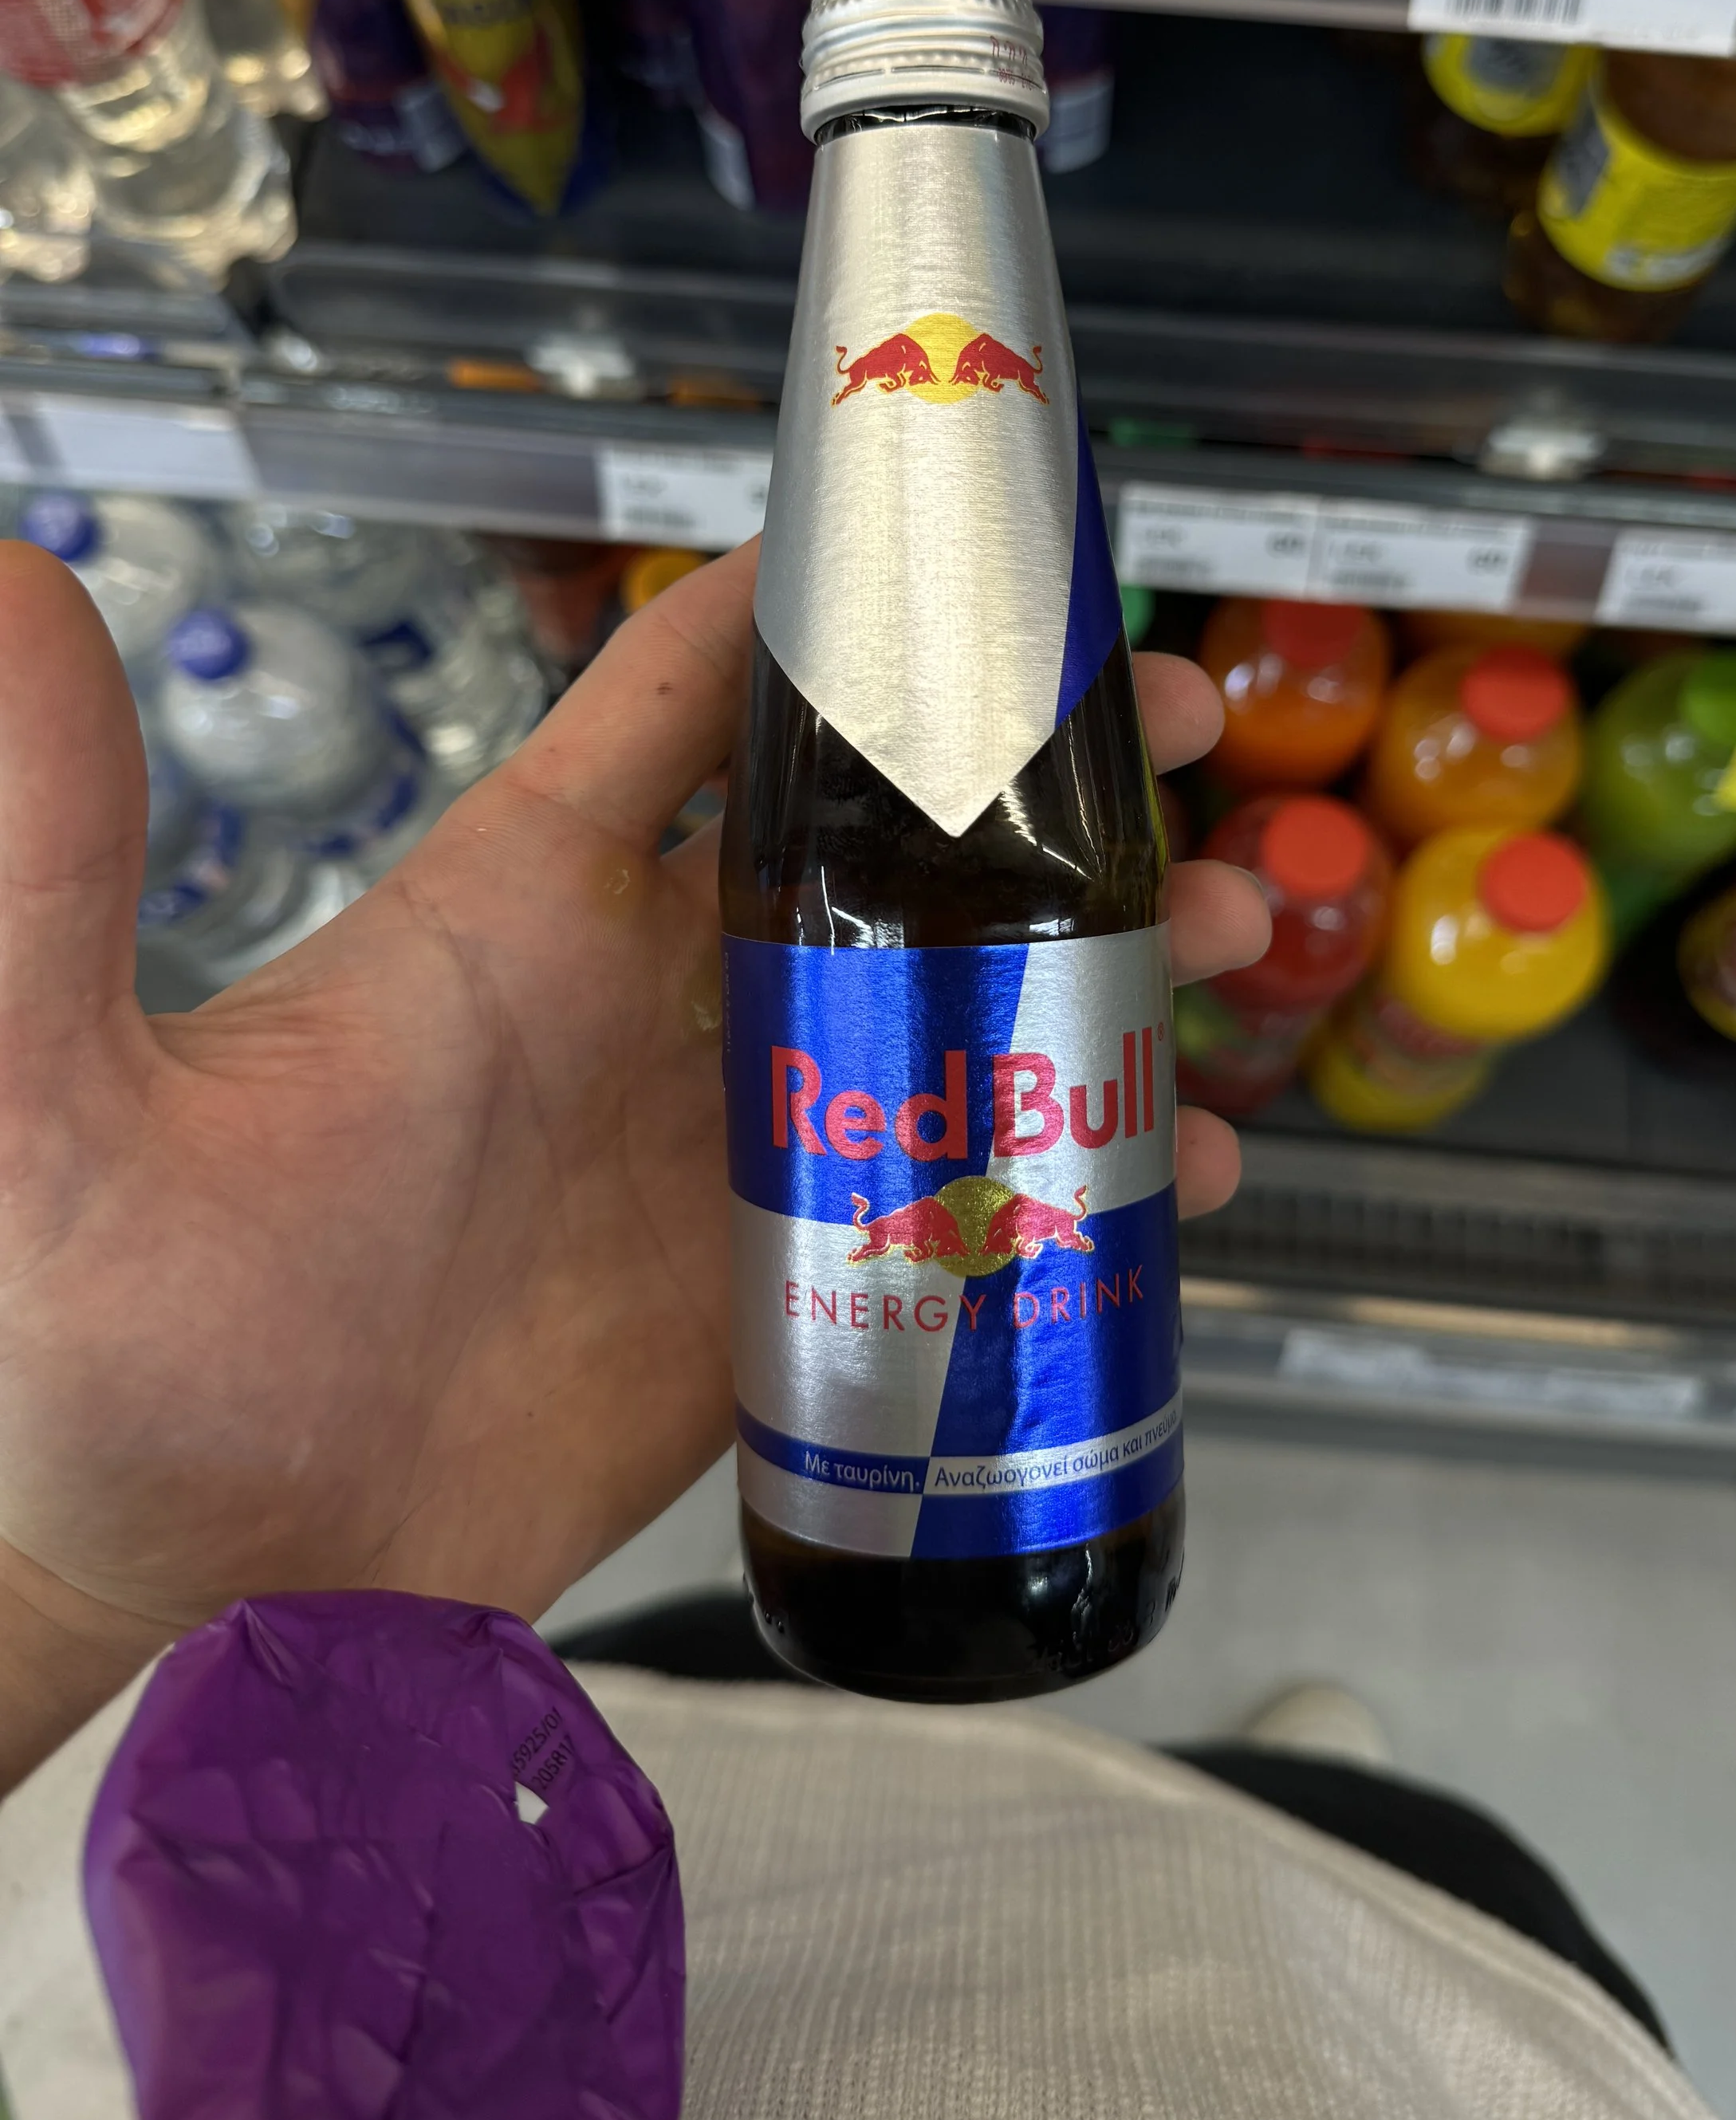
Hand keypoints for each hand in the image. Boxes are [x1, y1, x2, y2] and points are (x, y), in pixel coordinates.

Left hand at [0, 538, 1267, 1787]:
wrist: (185, 1584)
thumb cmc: (104, 1334)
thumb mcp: (54, 1079)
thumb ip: (45, 846)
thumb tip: (13, 578)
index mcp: (515, 907)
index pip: (685, 698)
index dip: (828, 599)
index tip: (972, 535)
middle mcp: (643, 1007)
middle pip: (881, 842)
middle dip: (1042, 776)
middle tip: (1190, 740)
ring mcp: (723, 1154)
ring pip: (958, 1014)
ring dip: (1102, 965)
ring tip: (1229, 944)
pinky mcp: (776, 1301)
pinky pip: (963, 1212)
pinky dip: (1083, 1185)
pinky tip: (1179, 1185)